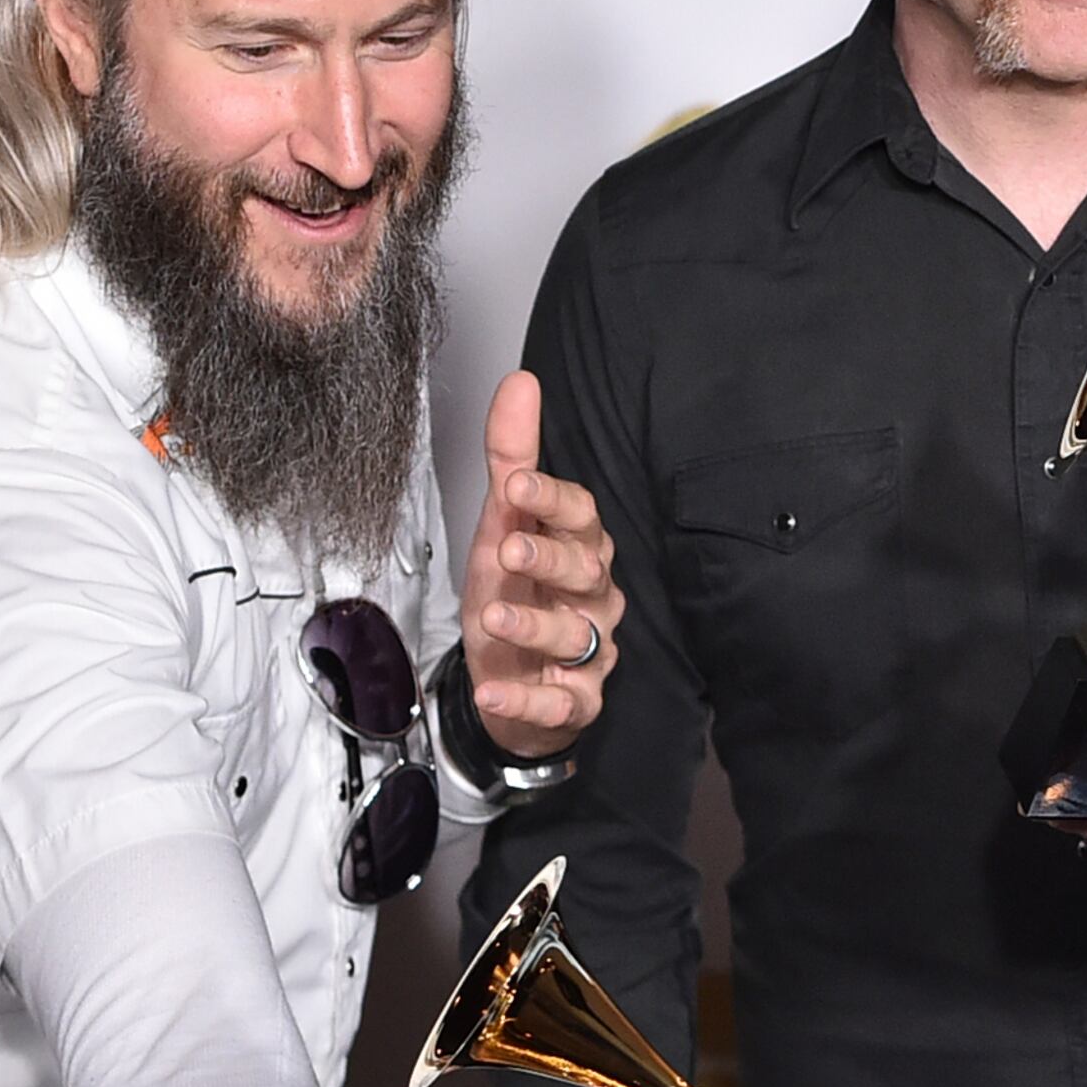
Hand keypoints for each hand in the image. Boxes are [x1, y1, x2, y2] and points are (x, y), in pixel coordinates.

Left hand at [460, 371, 621, 757]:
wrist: (513, 684)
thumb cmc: (516, 592)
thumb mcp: (501, 523)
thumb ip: (511, 457)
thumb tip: (520, 382)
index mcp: (580, 547)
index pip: (581, 515)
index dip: (553, 500)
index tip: (518, 483)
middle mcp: (593, 596)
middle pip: (585, 570)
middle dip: (549, 557)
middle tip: (508, 547)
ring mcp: (589, 652)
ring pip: (575, 637)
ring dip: (534, 625)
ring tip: (493, 616)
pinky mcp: (576, 704)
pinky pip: (560, 705)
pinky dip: (527, 702)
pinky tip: (495, 691)